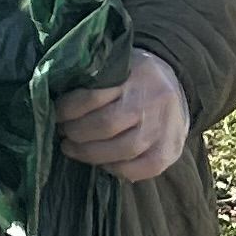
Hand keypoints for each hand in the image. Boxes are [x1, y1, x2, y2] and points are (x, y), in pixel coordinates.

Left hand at [55, 51, 190, 182]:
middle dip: (76, 133)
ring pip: (121, 150)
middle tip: (62, 133)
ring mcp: (163, 129)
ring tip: (72, 149)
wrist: (179, 86)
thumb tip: (56, 95)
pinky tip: (102, 163)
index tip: (56, 113)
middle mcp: (151, 103)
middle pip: (105, 125)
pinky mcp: (170, 151)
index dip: (68, 109)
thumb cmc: (137, 76)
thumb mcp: (119, 65)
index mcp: (135, 76)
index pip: (93, 96)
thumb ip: (95, 78)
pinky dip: (116, 170)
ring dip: (89, 154)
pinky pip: (141, 169)